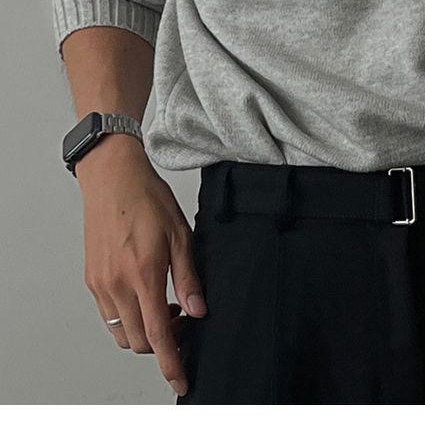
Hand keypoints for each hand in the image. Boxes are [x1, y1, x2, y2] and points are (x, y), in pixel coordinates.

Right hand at [76, 134, 206, 397]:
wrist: (113, 178)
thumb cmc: (147, 198)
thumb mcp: (181, 234)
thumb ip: (189, 276)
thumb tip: (199, 310)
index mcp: (144, 273)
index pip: (159, 333)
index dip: (171, 361)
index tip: (181, 379)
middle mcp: (118, 284)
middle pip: (140, 341)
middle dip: (163, 343)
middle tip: (184, 321)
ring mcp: (101, 284)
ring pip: (123, 332)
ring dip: (146, 331)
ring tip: (167, 306)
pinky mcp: (92, 279)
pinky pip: (110, 316)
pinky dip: (129, 318)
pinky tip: (146, 296)